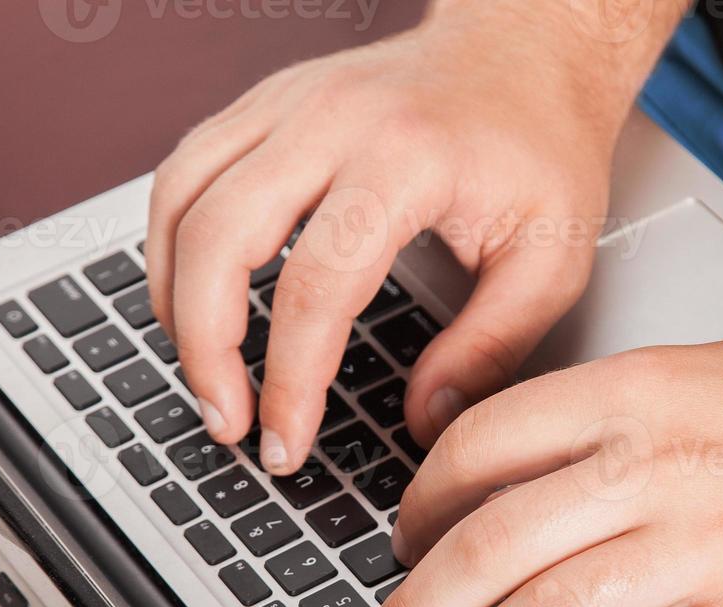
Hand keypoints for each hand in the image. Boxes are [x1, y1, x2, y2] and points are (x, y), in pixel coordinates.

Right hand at [144, 0, 676, 473]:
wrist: (526, 48)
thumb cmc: (541, 144)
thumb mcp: (551, 259)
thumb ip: (489, 349)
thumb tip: (424, 420)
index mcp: (407, 158)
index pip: (316, 287)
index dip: (290, 381)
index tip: (286, 442)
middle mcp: (332, 119)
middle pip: (217, 238)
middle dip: (205, 348)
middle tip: (227, 421)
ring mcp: (287, 103)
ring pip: (180, 200)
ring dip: (173, 299)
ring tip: (204, 372)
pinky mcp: (265, 104)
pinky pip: (183, 174)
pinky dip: (171, 246)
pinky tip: (191, 301)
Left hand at [362, 341, 722, 606]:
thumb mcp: (706, 373)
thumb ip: (608, 417)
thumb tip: (510, 473)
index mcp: (636, 392)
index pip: (482, 446)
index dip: (420, 506)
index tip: (402, 542)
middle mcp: (659, 463)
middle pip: (493, 543)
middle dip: (420, 605)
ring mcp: (708, 543)